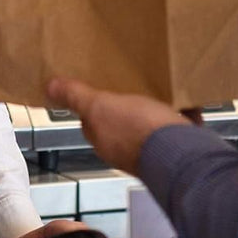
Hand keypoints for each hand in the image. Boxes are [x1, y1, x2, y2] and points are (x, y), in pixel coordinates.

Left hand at [46, 77, 189, 176]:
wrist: (181, 153)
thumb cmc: (139, 131)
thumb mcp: (100, 107)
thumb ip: (76, 98)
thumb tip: (49, 88)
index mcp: (106, 140)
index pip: (93, 123)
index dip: (94, 105)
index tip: (100, 89)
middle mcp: (128, 149)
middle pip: (123, 124)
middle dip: (129, 107)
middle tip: (133, 84)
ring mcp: (154, 150)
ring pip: (151, 126)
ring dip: (156, 111)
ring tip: (161, 91)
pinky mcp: (179, 148)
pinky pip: (179, 129)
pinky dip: (183, 116)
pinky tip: (188, 103)